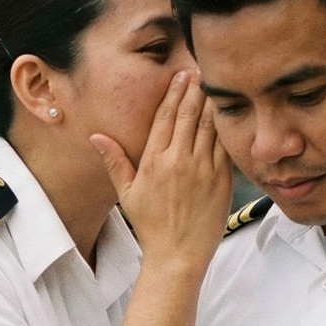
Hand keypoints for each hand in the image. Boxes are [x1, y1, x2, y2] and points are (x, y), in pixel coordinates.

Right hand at [89, 71, 232, 270]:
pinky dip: (226, 127)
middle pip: (189, 114)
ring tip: (215, 85)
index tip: (181, 75)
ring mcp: (203, 169)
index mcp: (154, 161)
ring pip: (210, 125)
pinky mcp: (222, 179)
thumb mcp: (127, 194)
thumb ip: (114, 161)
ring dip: (212, 103)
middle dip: (195, 90)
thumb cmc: (151, 226)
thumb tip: (96, 137)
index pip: (165, 117)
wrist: (178, 255)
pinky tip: (228, 114)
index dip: (173, 93)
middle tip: (200, 71)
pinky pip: (225, 145)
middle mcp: (179, 160)